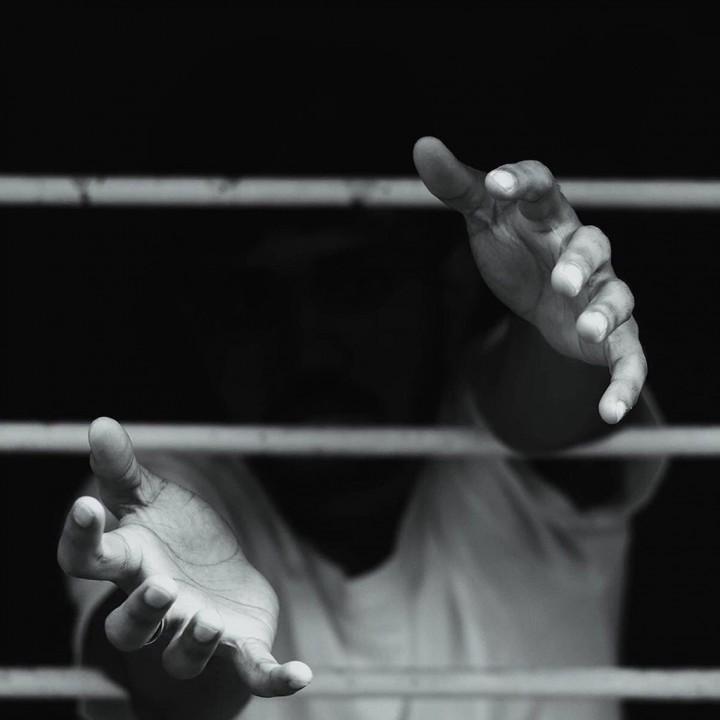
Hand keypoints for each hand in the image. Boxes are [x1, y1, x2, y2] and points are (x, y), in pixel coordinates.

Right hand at [57, 417, 311, 696]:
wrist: (215, 584)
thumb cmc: (174, 541)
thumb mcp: (151, 500)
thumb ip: (125, 470)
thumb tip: (99, 421)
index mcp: (131, 565)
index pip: (88, 560)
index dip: (81, 537)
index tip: (86, 505)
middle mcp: (156, 606)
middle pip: (130, 626)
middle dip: (142, 611)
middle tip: (160, 586)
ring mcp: (196, 631)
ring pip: (180, 655)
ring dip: (192, 643)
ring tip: (207, 623)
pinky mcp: (238, 645)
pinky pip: (252, 669)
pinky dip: (273, 677)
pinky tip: (302, 674)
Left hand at [413, 137, 645, 424]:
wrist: (540, 298)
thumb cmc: (515, 249)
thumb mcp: (484, 219)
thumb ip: (457, 186)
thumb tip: (422, 143)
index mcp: (548, 215)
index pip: (543, 188)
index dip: (523, 184)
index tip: (495, 187)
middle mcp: (581, 250)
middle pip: (593, 245)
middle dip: (580, 262)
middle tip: (558, 280)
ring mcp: (600, 293)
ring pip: (617, 297)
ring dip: (604, 312)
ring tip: (586, 328)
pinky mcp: (611, 336)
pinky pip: (629, 357)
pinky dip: (625, 383)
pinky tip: (609, 412)